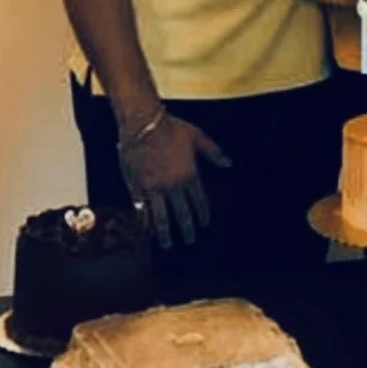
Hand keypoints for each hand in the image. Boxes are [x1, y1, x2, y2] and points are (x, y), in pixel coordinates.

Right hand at [117, 112, 230, 248]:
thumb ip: (213, 152)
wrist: (143, 123)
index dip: (202, 215)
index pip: (199, 201)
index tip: (204, 224)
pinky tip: (148, 230)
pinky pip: (142, 209)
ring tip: (167, 243)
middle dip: (186, 229)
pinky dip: (146, 221)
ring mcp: (154, 188)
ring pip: (161, 217)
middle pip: (182, 214)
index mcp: (189, 174)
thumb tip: (228, 163)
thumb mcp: (197, 136)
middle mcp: (173, 185)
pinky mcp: (137, 187)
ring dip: (165, 232)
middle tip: (189, 240)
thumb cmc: (171, 127)